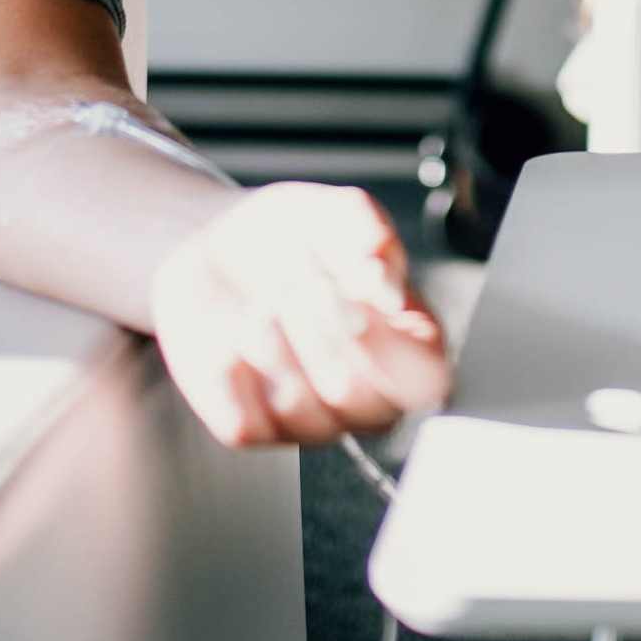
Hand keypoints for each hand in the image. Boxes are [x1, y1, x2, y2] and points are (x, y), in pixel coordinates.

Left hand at [148, 183, 449, 448]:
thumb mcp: (335, 211)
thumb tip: (387, 286)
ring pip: (296, 407)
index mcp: (405, 345)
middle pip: (354, 395)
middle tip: (297, 280)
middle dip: (316, 327)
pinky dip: (228, 365)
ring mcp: (308, 419)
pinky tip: (231, 334)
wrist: (214, 249)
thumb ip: (370, 234)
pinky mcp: (252, 429)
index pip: (426, 381)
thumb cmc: (290, 237)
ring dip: (269, 338)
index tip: (355, 299)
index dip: (388, 346)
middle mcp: (365, 395)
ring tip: (262, 300)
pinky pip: (244, 420)